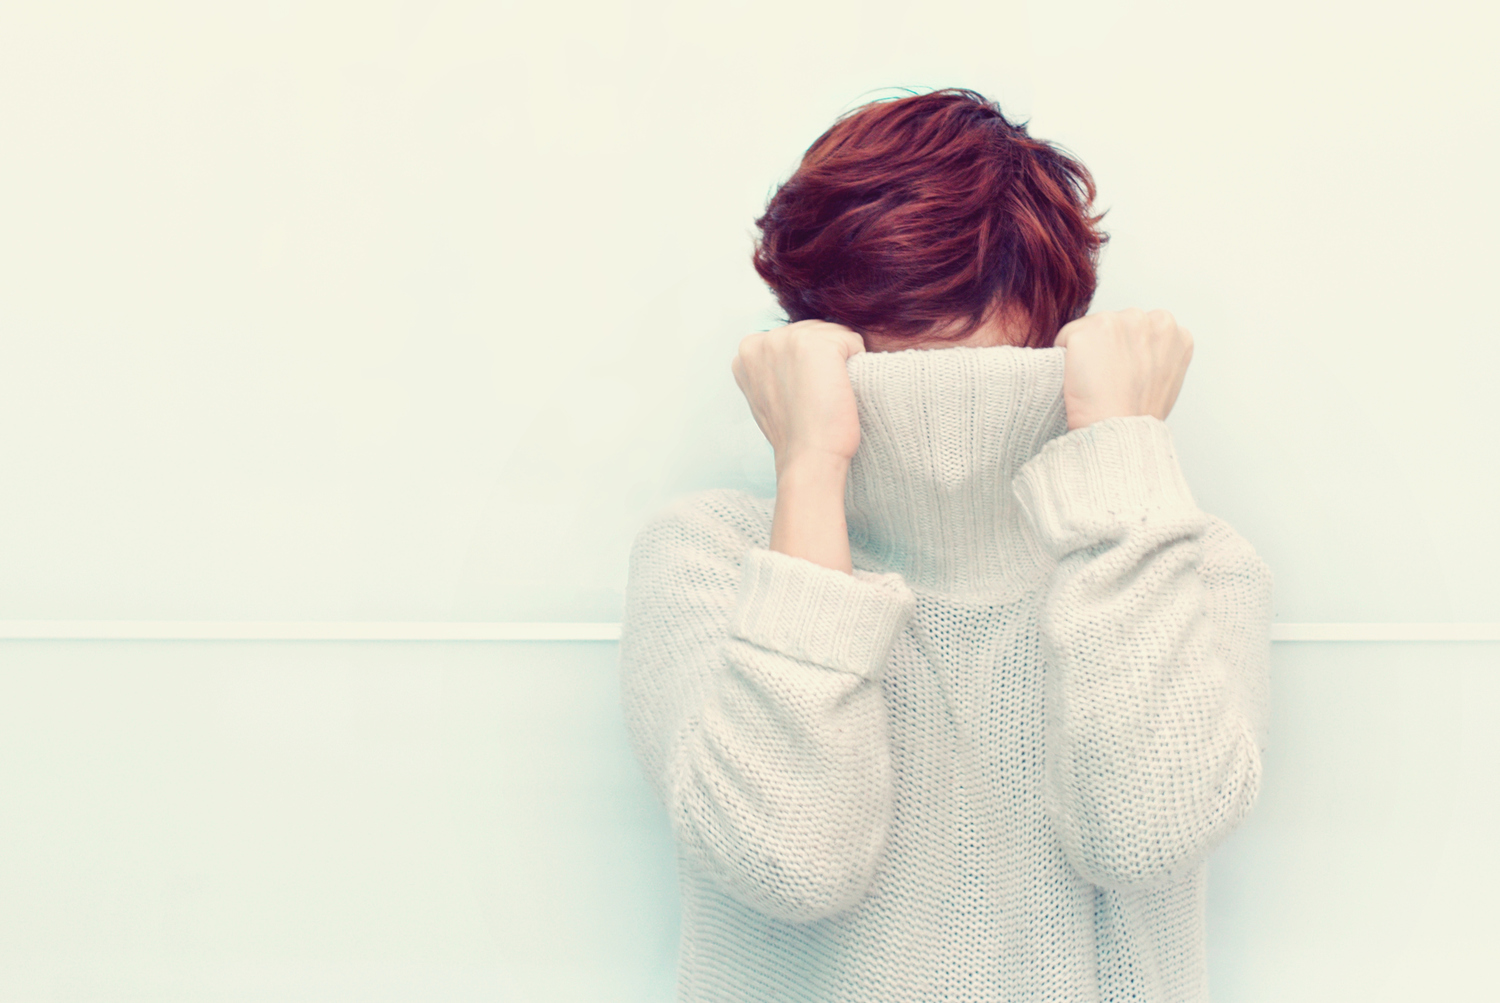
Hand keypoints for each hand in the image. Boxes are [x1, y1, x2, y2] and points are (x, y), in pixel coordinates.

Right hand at [731, 320, 865, 476]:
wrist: (809, 459)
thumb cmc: (797, 435)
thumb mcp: (769, 394)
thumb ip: (776, 366)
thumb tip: (801, 354)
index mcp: (747, 352)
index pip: (795, 337)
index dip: (808, 365)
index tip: (801, 395)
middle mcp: (762, 339)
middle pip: (815, 330)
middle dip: (824, 360)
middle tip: (815, 397)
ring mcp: (788, 338)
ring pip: (835, 333)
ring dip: (840, 361)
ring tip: (826, 393)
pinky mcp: (816, 343)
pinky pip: (853, 341)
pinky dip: (857, 364)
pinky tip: (840, 390)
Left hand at [1053, 308, 1192, 430]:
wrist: (1120, 430)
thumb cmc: (1138, 415)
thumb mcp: (1164, 380)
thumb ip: (1155, 355)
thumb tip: (1137, 353)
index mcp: (1173, 331)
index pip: (1138, 328)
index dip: (1125, 353)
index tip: (1124, 374)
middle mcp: (1150, 320)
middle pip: (1114, 324)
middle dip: (1106, 346)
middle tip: (1108, 380)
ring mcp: (1121, 322)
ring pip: (1090, 328)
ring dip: (1086, 349)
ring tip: (1096, 380)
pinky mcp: (1090, 330)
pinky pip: (1066, 338)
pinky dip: (1065, 357)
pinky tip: (1080, 378)